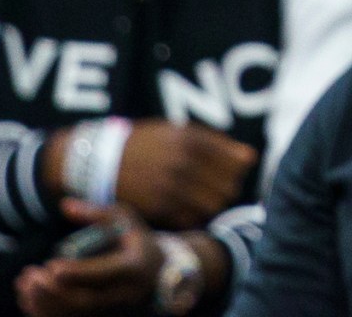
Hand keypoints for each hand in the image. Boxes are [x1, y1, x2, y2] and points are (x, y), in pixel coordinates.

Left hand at [15, 202, 160, 316]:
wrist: (159, 273)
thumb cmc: (137, 240)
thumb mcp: (124, 219)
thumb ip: (96, 213)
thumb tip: (65, 206)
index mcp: (133, 267)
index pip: (103, 274)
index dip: (77, 273)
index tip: (52, 266)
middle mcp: (124, 293)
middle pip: (86, 301)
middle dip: (55, 291)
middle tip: (30, 277)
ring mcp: (112, 309)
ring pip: (77, 314)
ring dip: (46, 303)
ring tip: (24, 285)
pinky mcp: (101, 315)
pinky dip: (47, 313)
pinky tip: (28, 299)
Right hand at [106, 121, 255, 231]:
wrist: (101, 160)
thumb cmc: (146, 144)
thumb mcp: (176, 132)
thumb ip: (214, 143)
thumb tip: (250, 158)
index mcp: (190, 139)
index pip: (236, 162)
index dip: (236, 169)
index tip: (227, 170)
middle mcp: (183, 163)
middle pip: (229, 187)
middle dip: (227, 188)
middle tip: (215, 187)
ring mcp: (172, 187)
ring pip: (214, 206)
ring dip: (213, 204)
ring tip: (202, 198)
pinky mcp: (160, 208)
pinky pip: (193, 219)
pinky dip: (195, 216)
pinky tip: (186, 207)